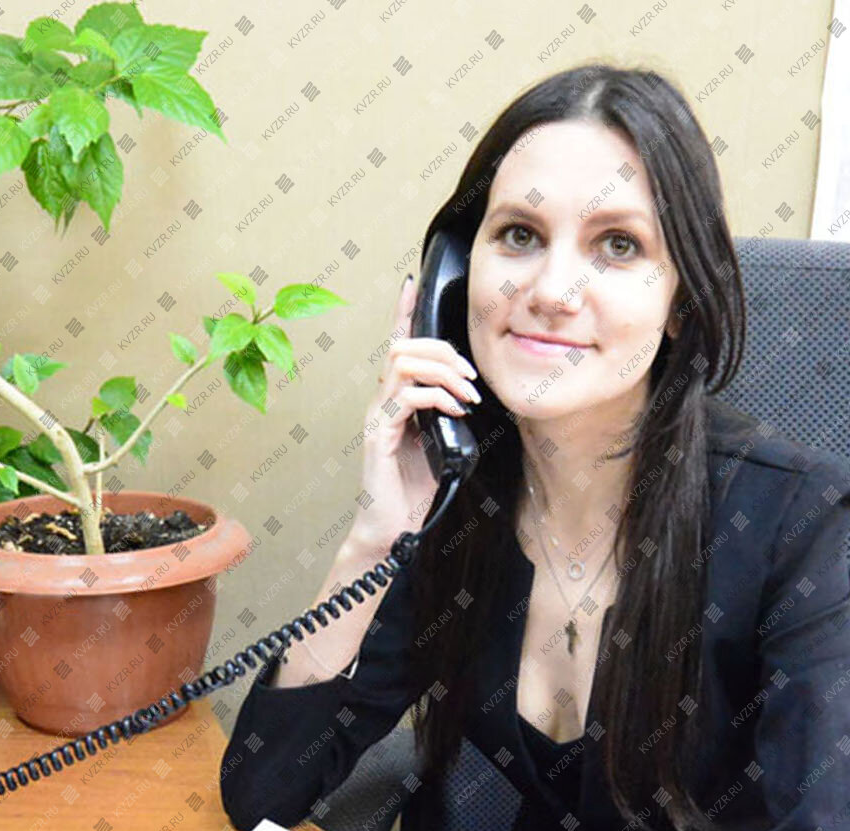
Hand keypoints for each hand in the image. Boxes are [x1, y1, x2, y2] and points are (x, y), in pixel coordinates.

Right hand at [349, 274, 483, 553]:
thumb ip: (448, 414)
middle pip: (404, 346)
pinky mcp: (379, 435)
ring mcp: (378, 416)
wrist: (394, 528)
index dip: (404, 312)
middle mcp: (382, 401)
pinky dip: (436, 397)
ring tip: (467, 393)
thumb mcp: (442, 443)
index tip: (412, 283)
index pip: (398, 345)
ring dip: (442, 371)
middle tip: (471, 375)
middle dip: (443, 350)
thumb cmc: (415, 489)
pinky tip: (455, 412)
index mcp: (397, 399)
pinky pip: (406, 397)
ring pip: (403, 364)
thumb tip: (470, 394)